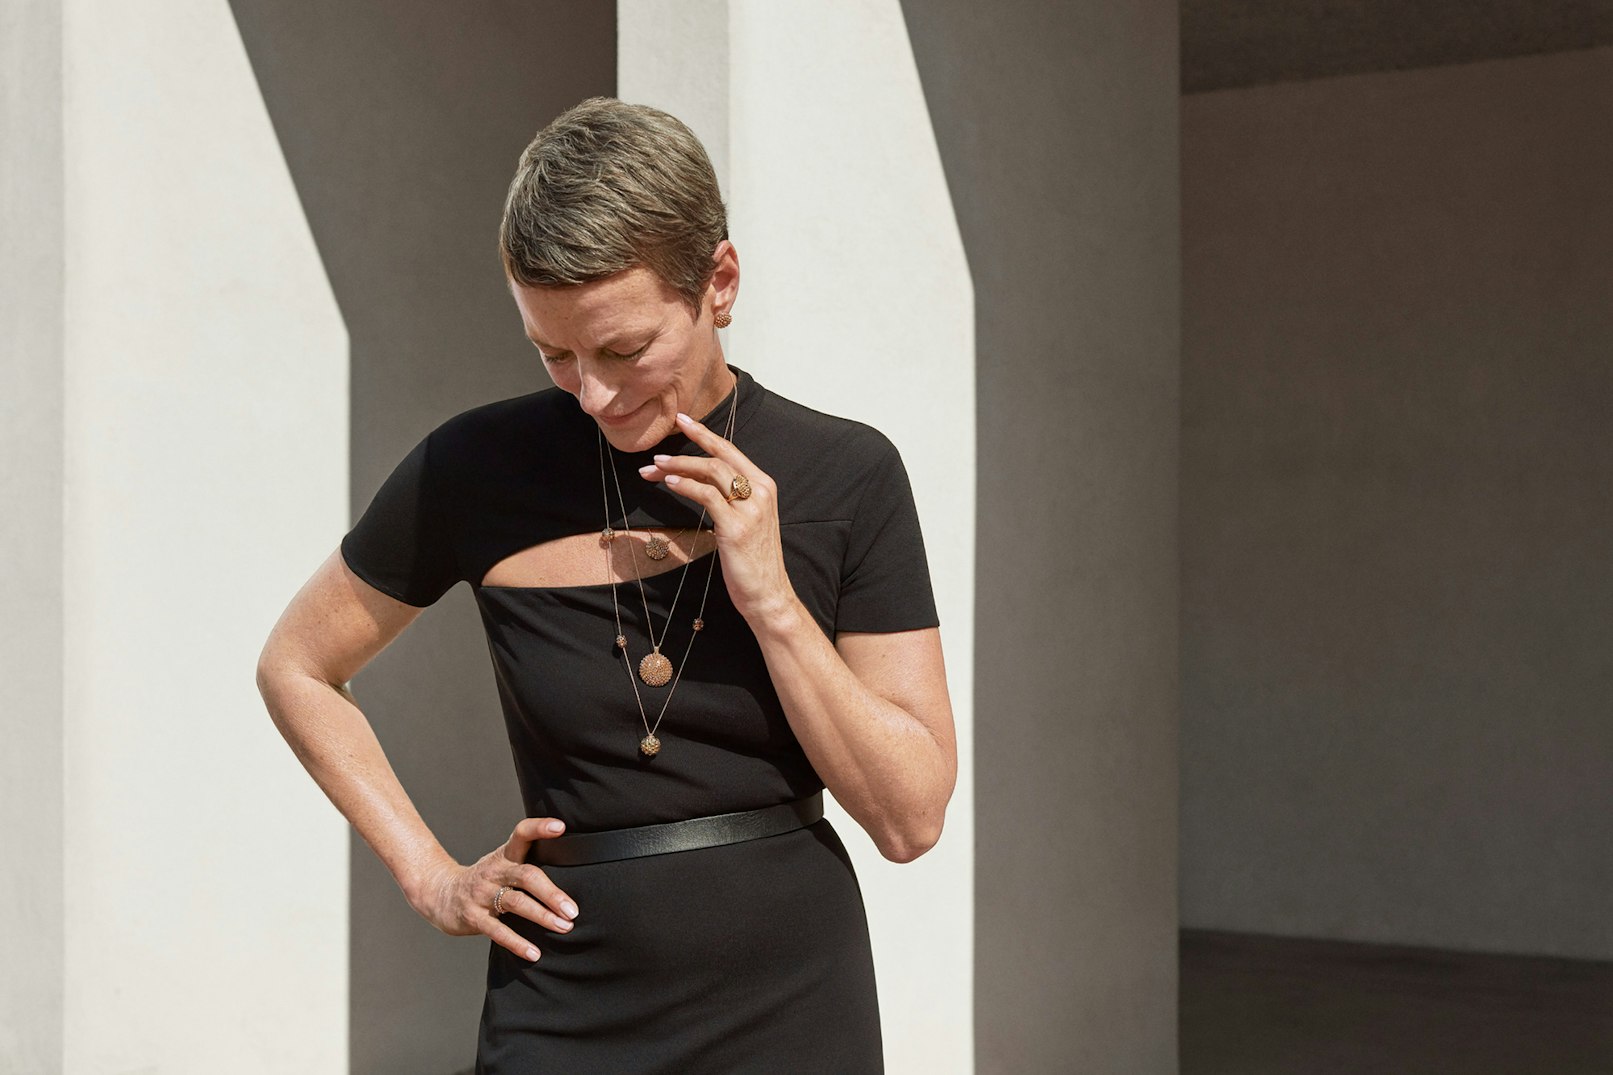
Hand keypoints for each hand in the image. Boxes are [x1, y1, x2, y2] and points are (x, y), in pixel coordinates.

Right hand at [408, 817, 578, 961]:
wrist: (440, 894)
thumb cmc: (486, 880)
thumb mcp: (503, 864)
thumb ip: (530, 865)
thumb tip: (575, 873)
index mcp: (504, 855)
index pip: (521, 834)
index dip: (540, 828)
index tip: (561, 826)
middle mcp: (495, 871)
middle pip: (527, 875)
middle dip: (552, 893)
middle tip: (572, 910)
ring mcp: (482, 894)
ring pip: (516, 902)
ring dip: (542, 916)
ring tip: (564, 927)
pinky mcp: (472, 916)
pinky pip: (498, 931)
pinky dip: (518, 943)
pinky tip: (534, 953)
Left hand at [638, 411, 797, 625]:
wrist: (768, 595)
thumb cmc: (753, 562)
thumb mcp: (747, 522)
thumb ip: (732, 499)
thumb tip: (703, 482)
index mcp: (763, 486)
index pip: (731, 451)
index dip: (705, 434)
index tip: (682, 421)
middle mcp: (759, 492)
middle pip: (719, 457)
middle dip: (688, 445)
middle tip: (660, 444)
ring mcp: (749, 509)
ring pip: (711, 472)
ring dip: (678, 466)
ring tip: (654, 468)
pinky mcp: (736, 527)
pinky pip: (706, 496)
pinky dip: (685, 486)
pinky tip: (669, 483)